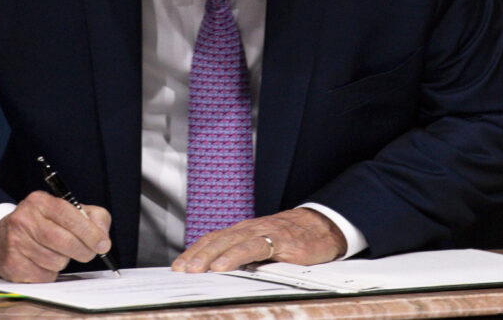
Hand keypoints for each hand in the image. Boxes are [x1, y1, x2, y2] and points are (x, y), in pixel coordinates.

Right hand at [0, 190, 111, 282]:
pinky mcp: (13, 264)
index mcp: (39, 201)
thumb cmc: (43, 224)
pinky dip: (51, 272)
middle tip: (89, 253)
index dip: (90, 232)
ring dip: (64, 261)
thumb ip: (92, 218)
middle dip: (83, 251)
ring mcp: (15, 242)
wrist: (2, 239)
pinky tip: (43, 262)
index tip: (103, 244)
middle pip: (64, 241)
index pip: (69, 215)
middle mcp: (24, 219)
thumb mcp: (67, 211)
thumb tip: (103, 239)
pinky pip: (45, 276)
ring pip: (56, 261)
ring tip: (57, 253)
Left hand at [171, 208, 345, 272]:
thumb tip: (222, 275)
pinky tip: (223, 266)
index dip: (194, 251)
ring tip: (196, 269)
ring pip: (231, 241)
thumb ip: (247, 257)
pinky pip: (253, 247)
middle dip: (196, 255)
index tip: (178, 266)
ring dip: (210, 256)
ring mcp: (264, 232)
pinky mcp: (280, 241)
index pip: (213, 239)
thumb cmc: (294, 240)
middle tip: (180, 270)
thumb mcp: (266, 248)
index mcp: (244, 231)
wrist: (324, 227)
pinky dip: (235, 256)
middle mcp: (250, 228)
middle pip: (217, 240)